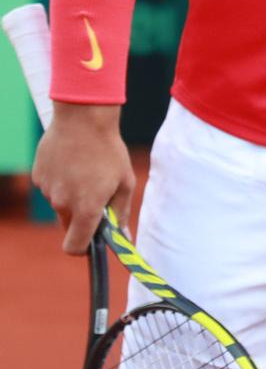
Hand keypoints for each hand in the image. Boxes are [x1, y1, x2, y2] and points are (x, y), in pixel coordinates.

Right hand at [30, 103, 133, 253]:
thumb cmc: (109, 151)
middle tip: (97, 195)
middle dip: (82, 218)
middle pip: (69, 225)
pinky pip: (51, 188)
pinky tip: (72, 163)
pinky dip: (61, 181)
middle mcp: (62, 204)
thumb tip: (123, 239)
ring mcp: (47, 190)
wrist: (83, 119)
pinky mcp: (38, 177)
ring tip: (86, 171)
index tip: (92, 241)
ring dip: (72, 196)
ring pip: (60, 204)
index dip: (83, 249)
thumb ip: (121, 214)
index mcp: (86, 209)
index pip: (75, 247)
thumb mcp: (125, 182)